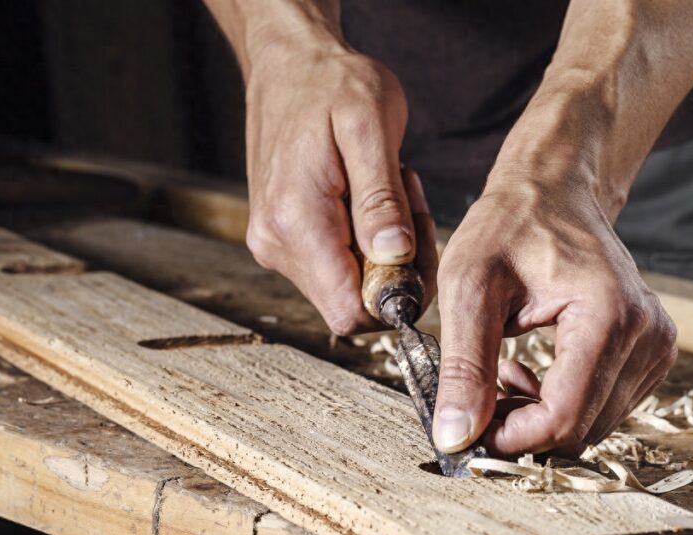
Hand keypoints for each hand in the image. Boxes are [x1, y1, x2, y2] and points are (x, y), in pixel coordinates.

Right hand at [243, 42, 436, 334]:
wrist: (288, 65)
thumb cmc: (331, 84)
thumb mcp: (370, 126)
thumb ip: (381, 198)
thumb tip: (395, 258)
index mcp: (297, 222)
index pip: (349, 310)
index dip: (396, 298)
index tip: (419, 250)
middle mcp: (276, 244)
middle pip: (351, 304)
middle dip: (396, 270)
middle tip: (413, 208)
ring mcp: (273, 245)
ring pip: (344, 287)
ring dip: (381, 254)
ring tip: (392, 190)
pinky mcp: (278, 239)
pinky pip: (331, 266)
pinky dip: (361, 244)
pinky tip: (369, 198)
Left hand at [432, 182, 677, 456]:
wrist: (549, 193)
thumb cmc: (507, 228)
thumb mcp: (467, 289)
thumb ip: (463, 367)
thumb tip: (456, 438)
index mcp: (608, 315)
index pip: (563, 417)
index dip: (511, 438)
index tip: (468, 430)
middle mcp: (645, 335)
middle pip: (580, 429)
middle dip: (520, 428)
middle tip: (475, 395)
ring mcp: (653, 345)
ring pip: (591, 425)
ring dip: (535, 416)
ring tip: (496, 374)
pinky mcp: (647, 352)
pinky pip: (600, 408)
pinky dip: (556, 404)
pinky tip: (523, 371)